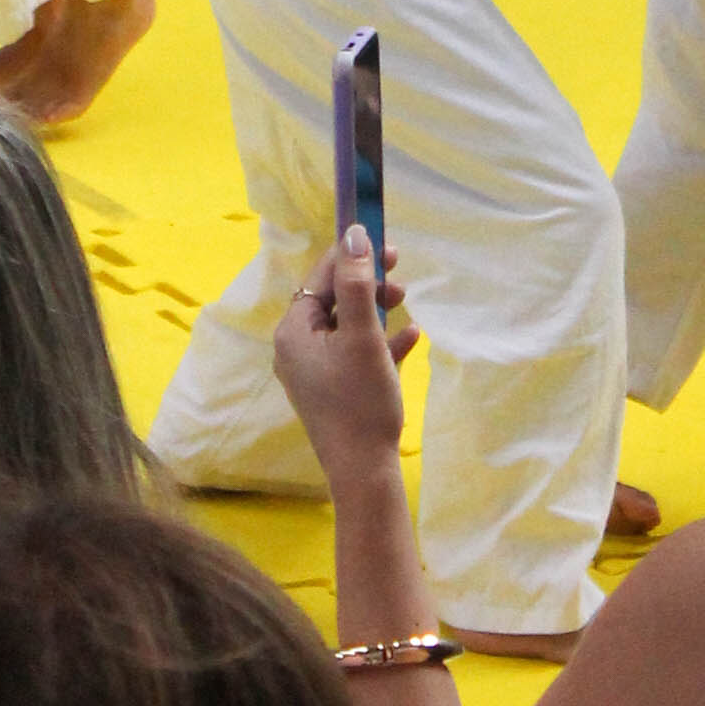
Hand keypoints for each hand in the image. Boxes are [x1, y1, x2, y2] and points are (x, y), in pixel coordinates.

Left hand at [270, 230, 417, 482]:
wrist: (363, 472)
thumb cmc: (360, 401)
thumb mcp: (363, 336)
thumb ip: (357, 283)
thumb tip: (354, 233)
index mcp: (293, 332)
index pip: (320, 278)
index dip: (353, 257)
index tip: (387, 246)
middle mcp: (296, 349)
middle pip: (333, 300)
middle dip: (368, 285)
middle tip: (400, 277)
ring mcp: (313, 372)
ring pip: (347, 326)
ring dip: (377, 311)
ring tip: (406, 304)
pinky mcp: (333, 391)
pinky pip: (355, 354)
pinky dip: (380, 341)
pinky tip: (411, 337)